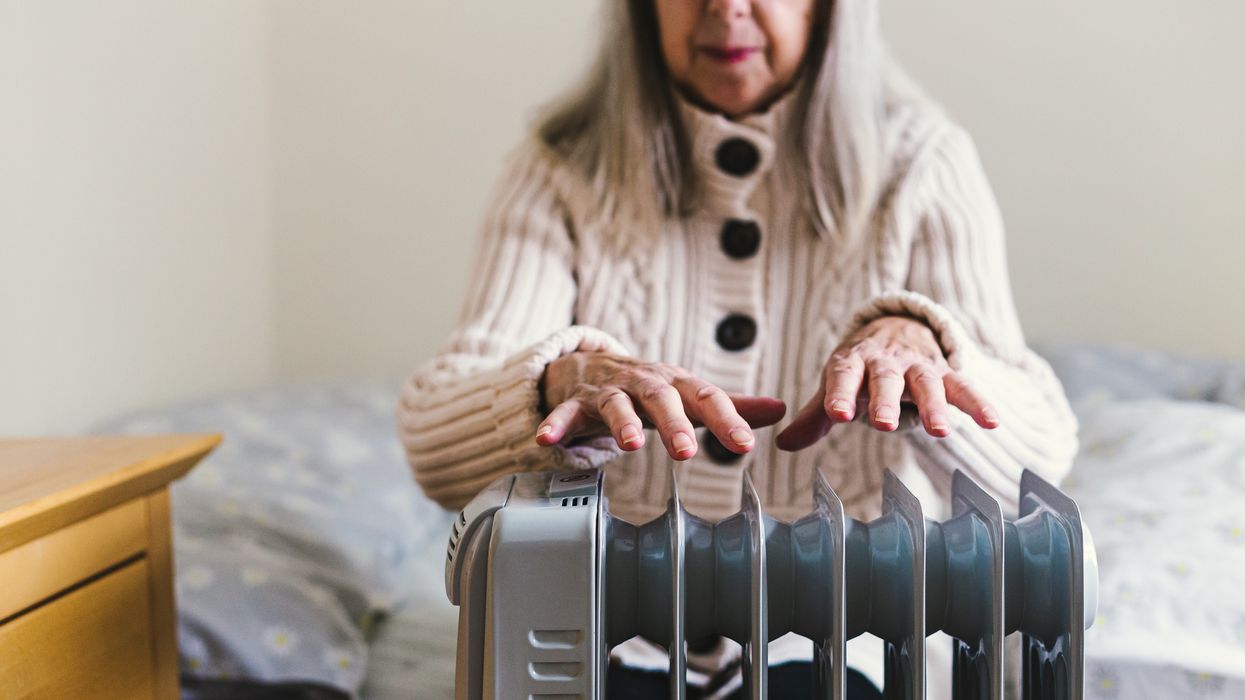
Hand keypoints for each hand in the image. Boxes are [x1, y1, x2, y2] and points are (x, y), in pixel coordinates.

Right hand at [536, 352, 786, 459]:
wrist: (590, 365)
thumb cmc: (647, 387)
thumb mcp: (687, 393)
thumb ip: (729, 405)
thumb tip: (780, 409)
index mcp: (676, 383)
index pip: (706, 397)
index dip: (726, 420)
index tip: (744, 444)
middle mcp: (644, 383)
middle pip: (661, 398)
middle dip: (674, 423)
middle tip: (687, 451)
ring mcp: (608, 391)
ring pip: (616, 404)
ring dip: (622, 423)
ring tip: (629, 446)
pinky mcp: (576, 402)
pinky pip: (564, 414)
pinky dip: (557, 425)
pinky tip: (548, 440)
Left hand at [775, 315, 998, 450]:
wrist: (897, 329)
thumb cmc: (860, 367)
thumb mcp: (837, 384)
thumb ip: (814, 416)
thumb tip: (783, 444)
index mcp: (852, 362)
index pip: (843, 375)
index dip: (840, 394)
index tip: (836, 415)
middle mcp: (886, 361)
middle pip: (886, 380)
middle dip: (885, 401)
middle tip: (883, 425)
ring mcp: (917, 365)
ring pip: (927, 383)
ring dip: (934, 406)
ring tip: (941, 432)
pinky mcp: (945, 372)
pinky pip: (964, 387)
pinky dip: (979, 402)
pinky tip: (992, 422)